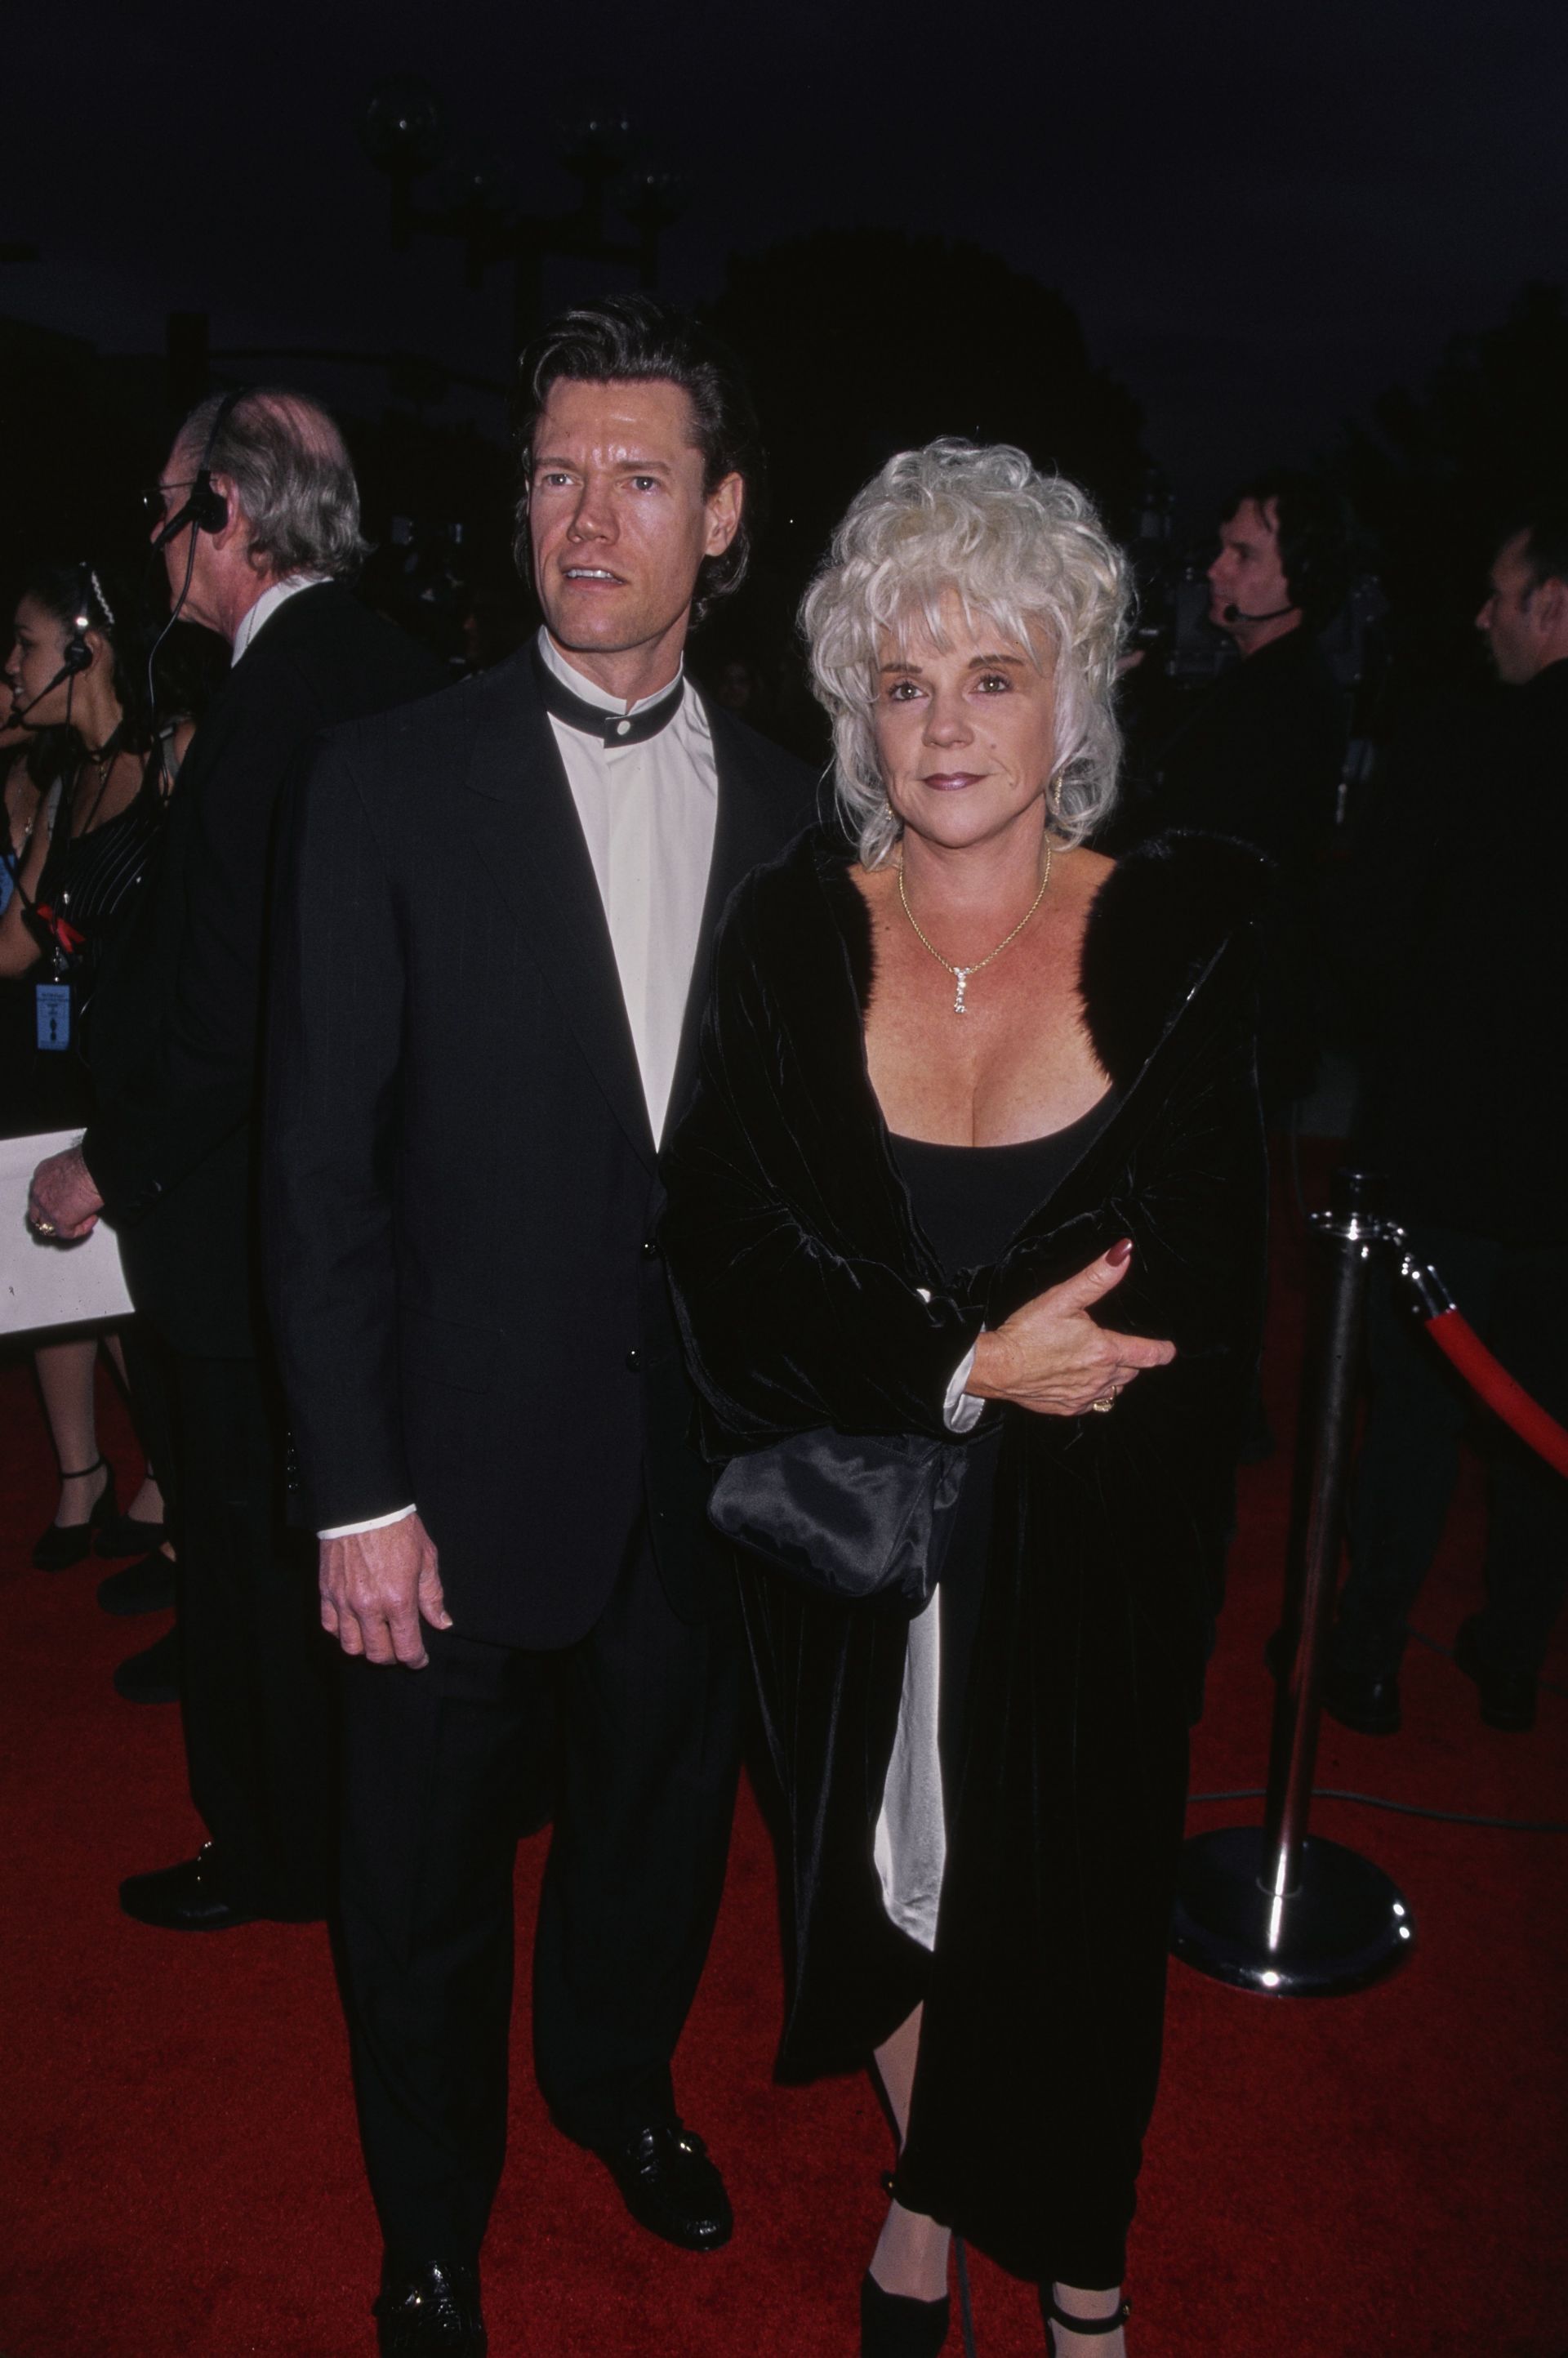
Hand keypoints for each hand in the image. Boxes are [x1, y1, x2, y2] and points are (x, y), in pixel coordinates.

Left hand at [28, 1146, 103, 1239]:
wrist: (94, 1167)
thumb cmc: (89, 1162)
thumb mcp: (70, 1163)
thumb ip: (67, 1176)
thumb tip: (77, 1183)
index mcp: (42, 1174)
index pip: (40, 1193)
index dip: (52, 1200)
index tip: (65, 1201)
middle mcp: (39, 1191)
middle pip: (38, 1212)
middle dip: (52, 1216)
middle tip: (69, 1216)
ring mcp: (47, 1207)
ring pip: (48, 1226)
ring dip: (65, 1225)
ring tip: (82, 1219)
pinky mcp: (60, 1220)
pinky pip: (67, 1233)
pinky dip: (81, 1229)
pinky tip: (91, 1219)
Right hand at [319, 1513, 449, 1667]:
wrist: (364, 1506)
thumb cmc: (399, 1529)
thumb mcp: (427, 1559)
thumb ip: (432, 1596)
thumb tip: (442, 1622)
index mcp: (398, 1599)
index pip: (406, 1648)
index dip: (416, 1660)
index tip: (419, 1659)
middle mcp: (369, 1606)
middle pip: (377, 1654)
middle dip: (392, 1657)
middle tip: (400, 1648)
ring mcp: (344, 1601)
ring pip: (350, 1646)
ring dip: (366, 1648)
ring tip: (376, 1638)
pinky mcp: (326, 1592)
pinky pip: (330, 1627)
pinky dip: (342, 1632)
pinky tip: (354, 1624)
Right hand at [967, 1240, 1175, 1417]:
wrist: (997, 1366)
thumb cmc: (1028, 1331)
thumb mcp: (1063, 1298)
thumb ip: (1098, 1277)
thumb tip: (1124, 1252)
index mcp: (1106, 1351)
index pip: (1149, 1355)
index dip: (1162, 1351)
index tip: (1168, 1349)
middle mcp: (1101, 1377)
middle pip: (1132, 1371)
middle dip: (1130, 1359)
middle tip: (1117, 1346)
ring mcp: (1085, 1396)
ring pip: (1115, 1388)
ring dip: (1114, 1375)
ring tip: (1098, 1361)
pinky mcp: (1069, 1408)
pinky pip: (1094, 1402)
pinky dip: (1094, 1390)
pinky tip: (1079, 1378)